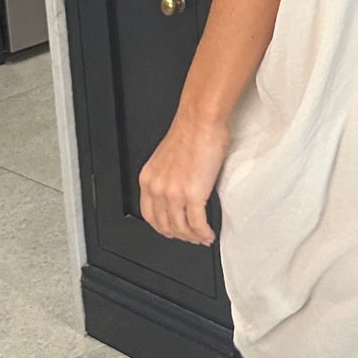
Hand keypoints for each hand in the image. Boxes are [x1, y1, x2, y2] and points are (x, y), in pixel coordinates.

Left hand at [139, 108, 230, 244]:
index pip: (149, 215)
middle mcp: (158, 188)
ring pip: (181, 228)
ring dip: (193, 237)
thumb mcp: (168, 157)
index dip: (162, 227)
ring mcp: (174, 193)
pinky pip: (197, 223)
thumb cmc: (191, 130)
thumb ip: (169, 176)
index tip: (172, 230)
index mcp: (148, 178)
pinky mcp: (193, 195)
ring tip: (202, 238)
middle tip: (191, 238)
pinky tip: (209, 234)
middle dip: (179, 236)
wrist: (201, 119)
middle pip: (165, 225)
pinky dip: (204, 233)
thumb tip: (181, 189)